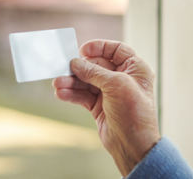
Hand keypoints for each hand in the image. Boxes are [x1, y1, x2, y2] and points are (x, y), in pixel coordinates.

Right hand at [53, 40, 160, 176]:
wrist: (133, 145)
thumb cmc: (134, 113)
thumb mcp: (115, 85)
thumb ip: (94, 72)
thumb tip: (76, 63)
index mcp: (135, 69)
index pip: (116, 50)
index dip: (99, 47)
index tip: (83, 50)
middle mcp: (123, 79)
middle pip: (97, 66)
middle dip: (80, 68)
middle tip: (64, 69)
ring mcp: (111, 93)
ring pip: (87, 82)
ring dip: (72, 82)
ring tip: (57, 84)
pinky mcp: (100, 107)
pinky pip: (83, 96)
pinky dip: (72, 94)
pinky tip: (62, 93)